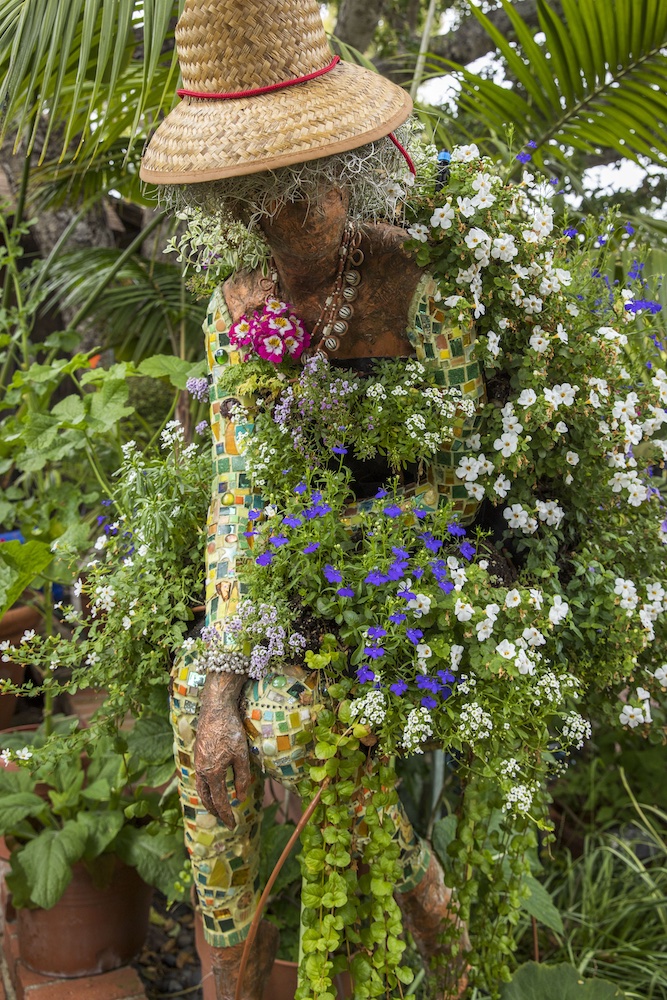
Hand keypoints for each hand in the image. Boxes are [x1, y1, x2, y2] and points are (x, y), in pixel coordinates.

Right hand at [194, 672, 250, 829]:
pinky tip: (213, 785)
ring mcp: (198, 762)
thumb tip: (240, 798)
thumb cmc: (231, 731)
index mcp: (213, 773)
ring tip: (217, 807)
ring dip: (208, 800)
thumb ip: (241, 778)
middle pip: (206, 797)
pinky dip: (206, 787)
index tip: (232, 825)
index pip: (219, 801)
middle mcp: (202, 770)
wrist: (215, 709)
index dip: (226, 815)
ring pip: (201, 788)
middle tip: (224, 819)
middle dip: (214, 810)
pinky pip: (200, 777)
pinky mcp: (198, 754)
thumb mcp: (241, 756)